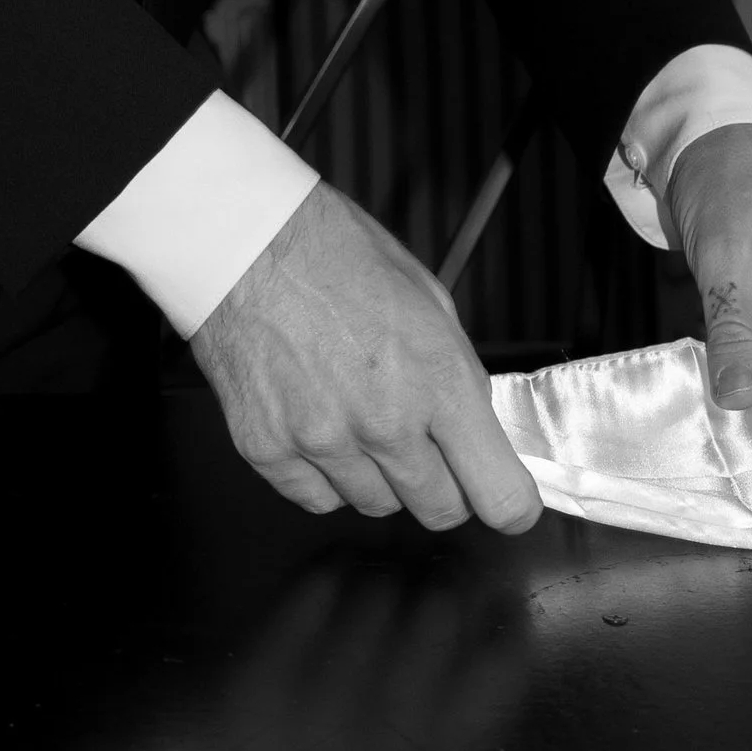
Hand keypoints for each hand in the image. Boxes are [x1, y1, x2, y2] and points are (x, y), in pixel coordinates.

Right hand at [189, 183, 543, 534]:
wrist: (242, 240)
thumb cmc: (334, 252)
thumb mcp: (428, 299)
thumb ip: (457, 376)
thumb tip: (476, 434)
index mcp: (438, 379)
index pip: (499, 496)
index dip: (510, 504)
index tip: (506, 499)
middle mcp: (384, 422)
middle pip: (440, 511)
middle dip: (444, 484)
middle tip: (424, 444)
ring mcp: (322, 442)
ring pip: (377, 506)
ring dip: (379, 475)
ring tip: (355, 414)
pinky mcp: (268, 451)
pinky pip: (316, 498)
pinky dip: (323, 475)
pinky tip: (316, 424)